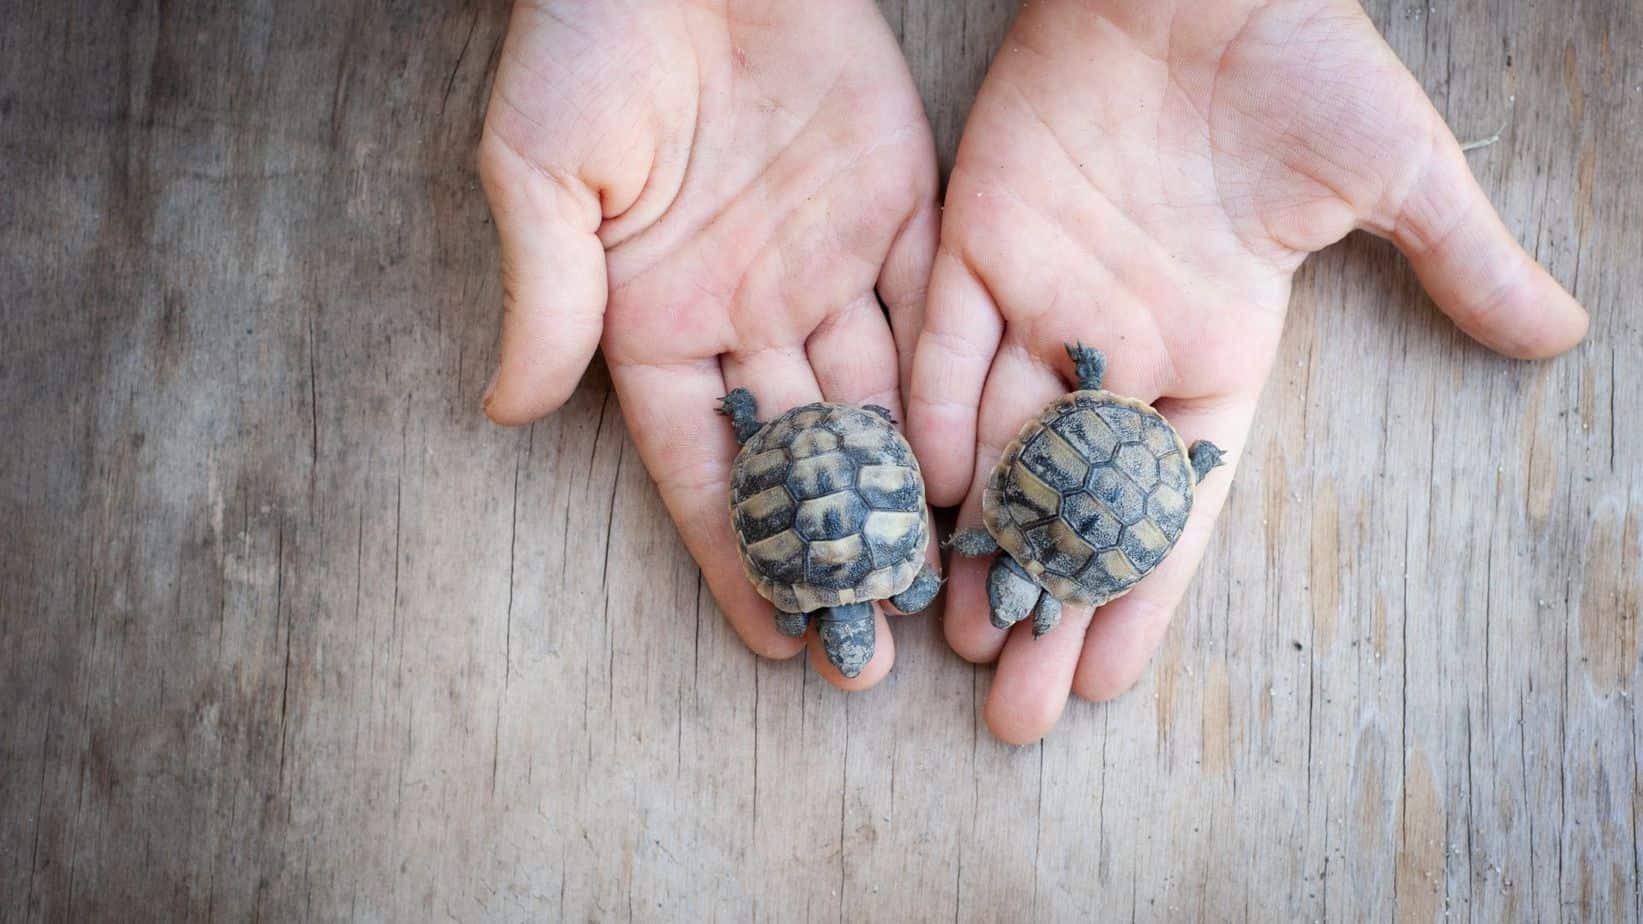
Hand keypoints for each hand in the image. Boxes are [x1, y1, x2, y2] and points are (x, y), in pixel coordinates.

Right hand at [478, 1, 939, 687]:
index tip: (774, 638)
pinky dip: (959, 391)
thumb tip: (506, 414)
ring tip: (944, 587)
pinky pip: (934, 317)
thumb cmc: (589, 35)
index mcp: (656, 317)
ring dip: (908, 494)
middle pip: (801, 453)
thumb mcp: (540, 169)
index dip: (737, 549)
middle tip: (872, 651)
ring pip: (878, 403)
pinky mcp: (901, 209)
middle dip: (835, 550)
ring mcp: (828, 264)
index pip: (702, 460)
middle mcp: (748, 308)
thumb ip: (546, 295)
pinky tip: (986, 466)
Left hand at [907, 0, 1587, 741]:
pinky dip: (930, 417)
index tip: (1111, 685)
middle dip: (1046, 601)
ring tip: (956, 638)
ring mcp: (1044, 297)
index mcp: (1216, 349)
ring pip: (997, 443)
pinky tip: (923, 499)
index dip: (1143, 595)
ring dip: (977, 538)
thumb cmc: (1303, 60)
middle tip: (1013, 712)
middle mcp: (1121, 342)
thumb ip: (1456, 261)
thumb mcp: (1394, 172)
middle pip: (1074, 500)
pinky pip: (944, 347)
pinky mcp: (977, 241)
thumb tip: (1562, 334)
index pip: (1171, 501)